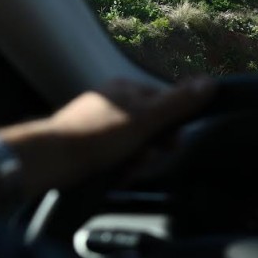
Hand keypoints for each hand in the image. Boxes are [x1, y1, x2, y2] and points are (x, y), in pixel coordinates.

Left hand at [0, 77, 214, 213]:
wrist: (47, 161)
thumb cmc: (98, 136)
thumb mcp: (145, 119)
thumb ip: (178, 102)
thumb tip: (211, 82)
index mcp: (126, 88)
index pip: (166, 103)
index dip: (172, 126)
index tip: (170, 145)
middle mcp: (112, 101)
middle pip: (150, 125)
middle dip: (152, 147)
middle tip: (142, 161)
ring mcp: (97, 122)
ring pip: (133, 143)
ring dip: (135, 160)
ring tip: (124, 171)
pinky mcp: (85, 144)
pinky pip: (114, 154)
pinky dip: (118, 166)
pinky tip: (112, 175)